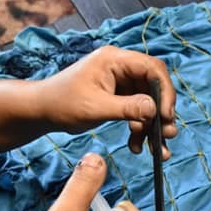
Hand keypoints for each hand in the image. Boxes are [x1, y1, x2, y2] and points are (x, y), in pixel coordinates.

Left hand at [37, 45, 177, 157]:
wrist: (42, 111)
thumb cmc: (62, 103)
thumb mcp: (95, 107)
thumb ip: (127, 107)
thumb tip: (154, 109)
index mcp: (115, 60)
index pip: (152, 68)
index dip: (165, 91)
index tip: (166, 115)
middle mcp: (121, 67)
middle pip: (154, 86)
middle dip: (162, 112)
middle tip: (168, 134)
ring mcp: (120, 82)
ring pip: (148, 102)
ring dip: (153, 126)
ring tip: (157, 150)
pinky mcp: (118, 97)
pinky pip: (137, 111)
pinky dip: (140, 129)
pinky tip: (137, 146)